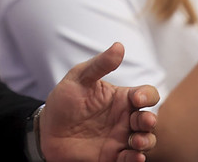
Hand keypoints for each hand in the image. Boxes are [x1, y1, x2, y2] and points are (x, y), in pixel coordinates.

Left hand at [40, 42, 158, 161]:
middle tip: (142, 121)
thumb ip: (99, 65)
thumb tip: (119, 46)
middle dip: (150, 121)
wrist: (47, 129)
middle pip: (150, 119)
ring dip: (147, 141)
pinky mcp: (113, 156)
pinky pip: (131, 159)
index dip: (148, 96)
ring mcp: (121, 138)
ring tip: (137, 141)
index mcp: (121, 98)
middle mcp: (125, 118)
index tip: (136, 99)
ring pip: (146, 140)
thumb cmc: (64, 101)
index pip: (147, 95)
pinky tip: (135, 156)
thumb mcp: (78, 78)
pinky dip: (136, 159)